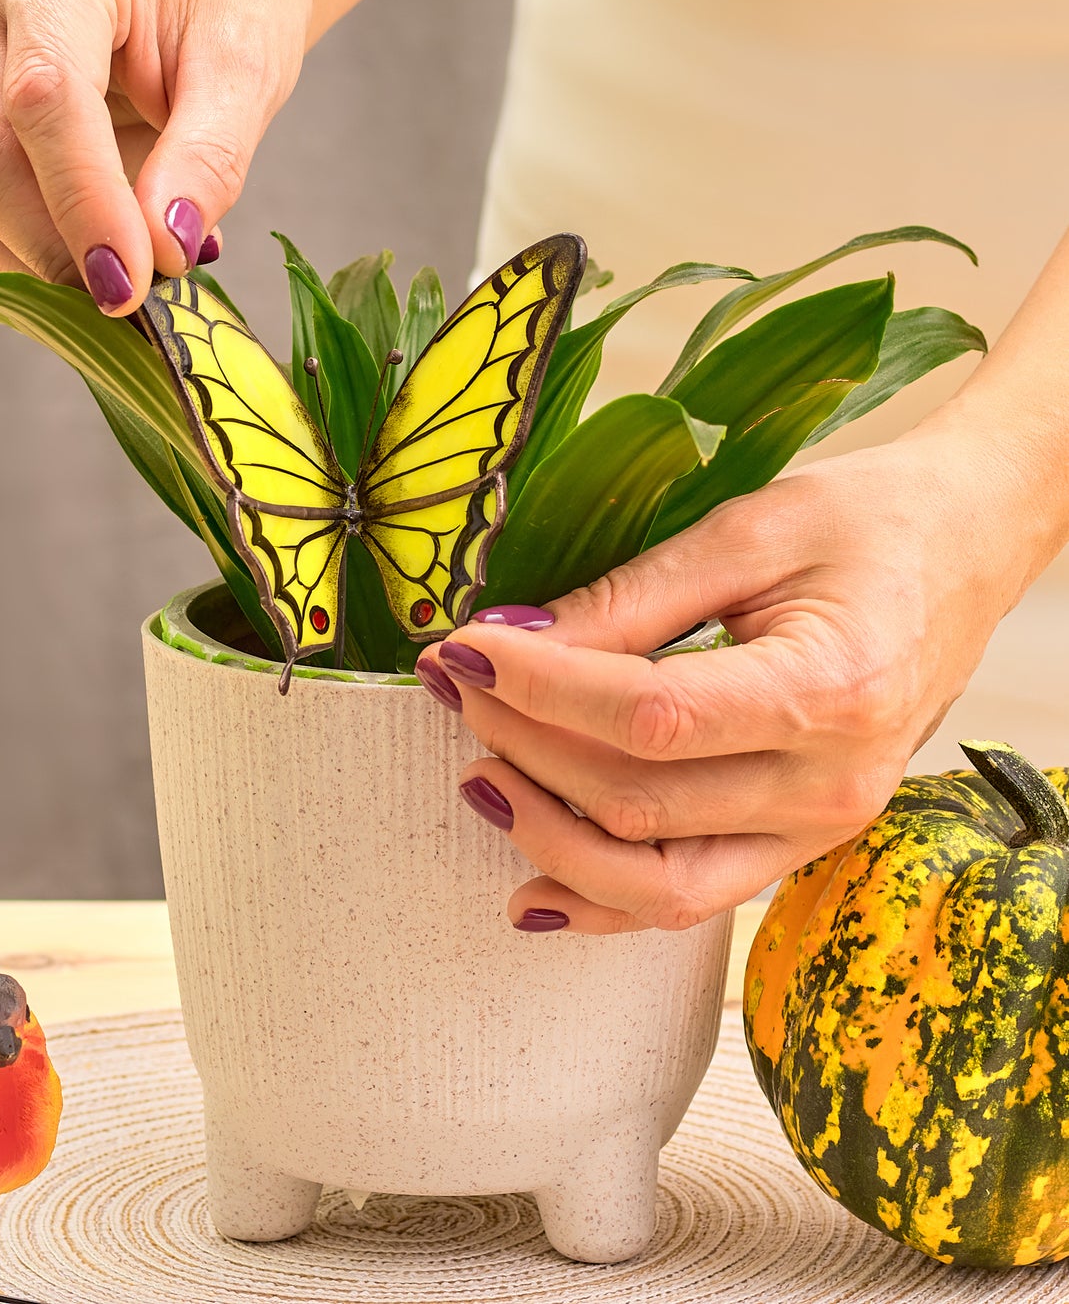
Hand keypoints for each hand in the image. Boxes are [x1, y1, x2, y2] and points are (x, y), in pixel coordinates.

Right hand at [0, 0, 314, 310]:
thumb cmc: (225, 10)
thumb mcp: (247, 72)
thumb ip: (210, 159)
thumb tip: (166, 249)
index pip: (44, 98)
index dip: (85, 204)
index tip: (132, 283)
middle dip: (51, 247)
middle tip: (129, 298)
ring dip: (27, 262)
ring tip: (115, 278)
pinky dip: (15, 258)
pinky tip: (82, 261)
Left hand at [416, 436, 1021, 933]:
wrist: (966, 550)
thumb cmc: (868, 523)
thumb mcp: (744, 533)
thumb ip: (628, 599)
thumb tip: (512, 643)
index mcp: (831, 688)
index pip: (649, 715)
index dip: (540, 690)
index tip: (465, 652)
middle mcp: (830, 782)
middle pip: (637, 799)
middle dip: (524, 744)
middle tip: (460, 686)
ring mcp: (819, 828)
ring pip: (655, 880)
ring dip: (546, 832)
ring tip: (476, 771)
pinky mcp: (798, 843)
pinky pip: (690, 899)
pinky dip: (603, 903)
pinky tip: (531, 886)